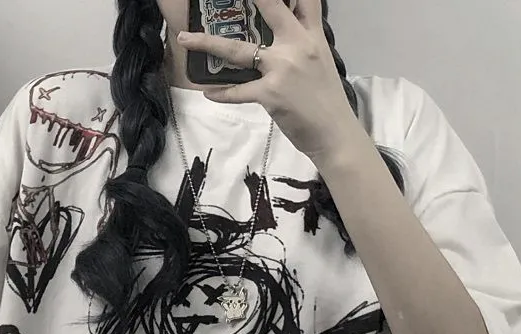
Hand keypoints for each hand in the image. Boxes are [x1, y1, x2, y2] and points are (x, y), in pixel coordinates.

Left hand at [177, 0, 363, 164]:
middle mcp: (297, 45)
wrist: (335, 133)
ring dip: (207, 42)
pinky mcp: (270, 93)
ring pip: (237, 50)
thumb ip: (302, 45)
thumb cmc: (326, 102)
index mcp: (312, 36)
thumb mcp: (320, 63)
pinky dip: (221, 93)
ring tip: (185, 38)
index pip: (304, 0)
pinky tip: (207, 92)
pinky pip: (238, 91)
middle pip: (270, 7)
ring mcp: (282, 68)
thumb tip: (283, 39)